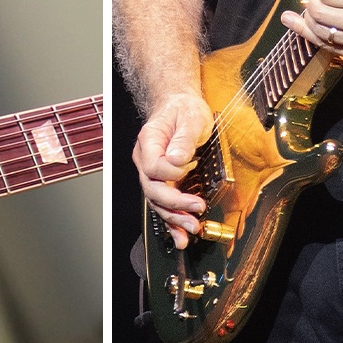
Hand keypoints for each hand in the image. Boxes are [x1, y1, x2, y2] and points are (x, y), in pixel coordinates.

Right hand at [132, 91, 212, 248]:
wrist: (180, 106)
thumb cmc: (184, 109)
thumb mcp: (190, 117)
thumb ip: (184, 139)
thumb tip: (177, 160)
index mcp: (149, 141)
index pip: (153, 167)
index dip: (171, 173)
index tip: (189, 168)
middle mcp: (146, 159)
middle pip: (152, 189)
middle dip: (175, 205)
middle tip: (196, 212)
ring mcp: (151, 172)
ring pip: (156, 202)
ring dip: (174, 219)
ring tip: (191, 230)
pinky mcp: (162, 182)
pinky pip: (163, 204)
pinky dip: (172, 222)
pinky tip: (180, 236)